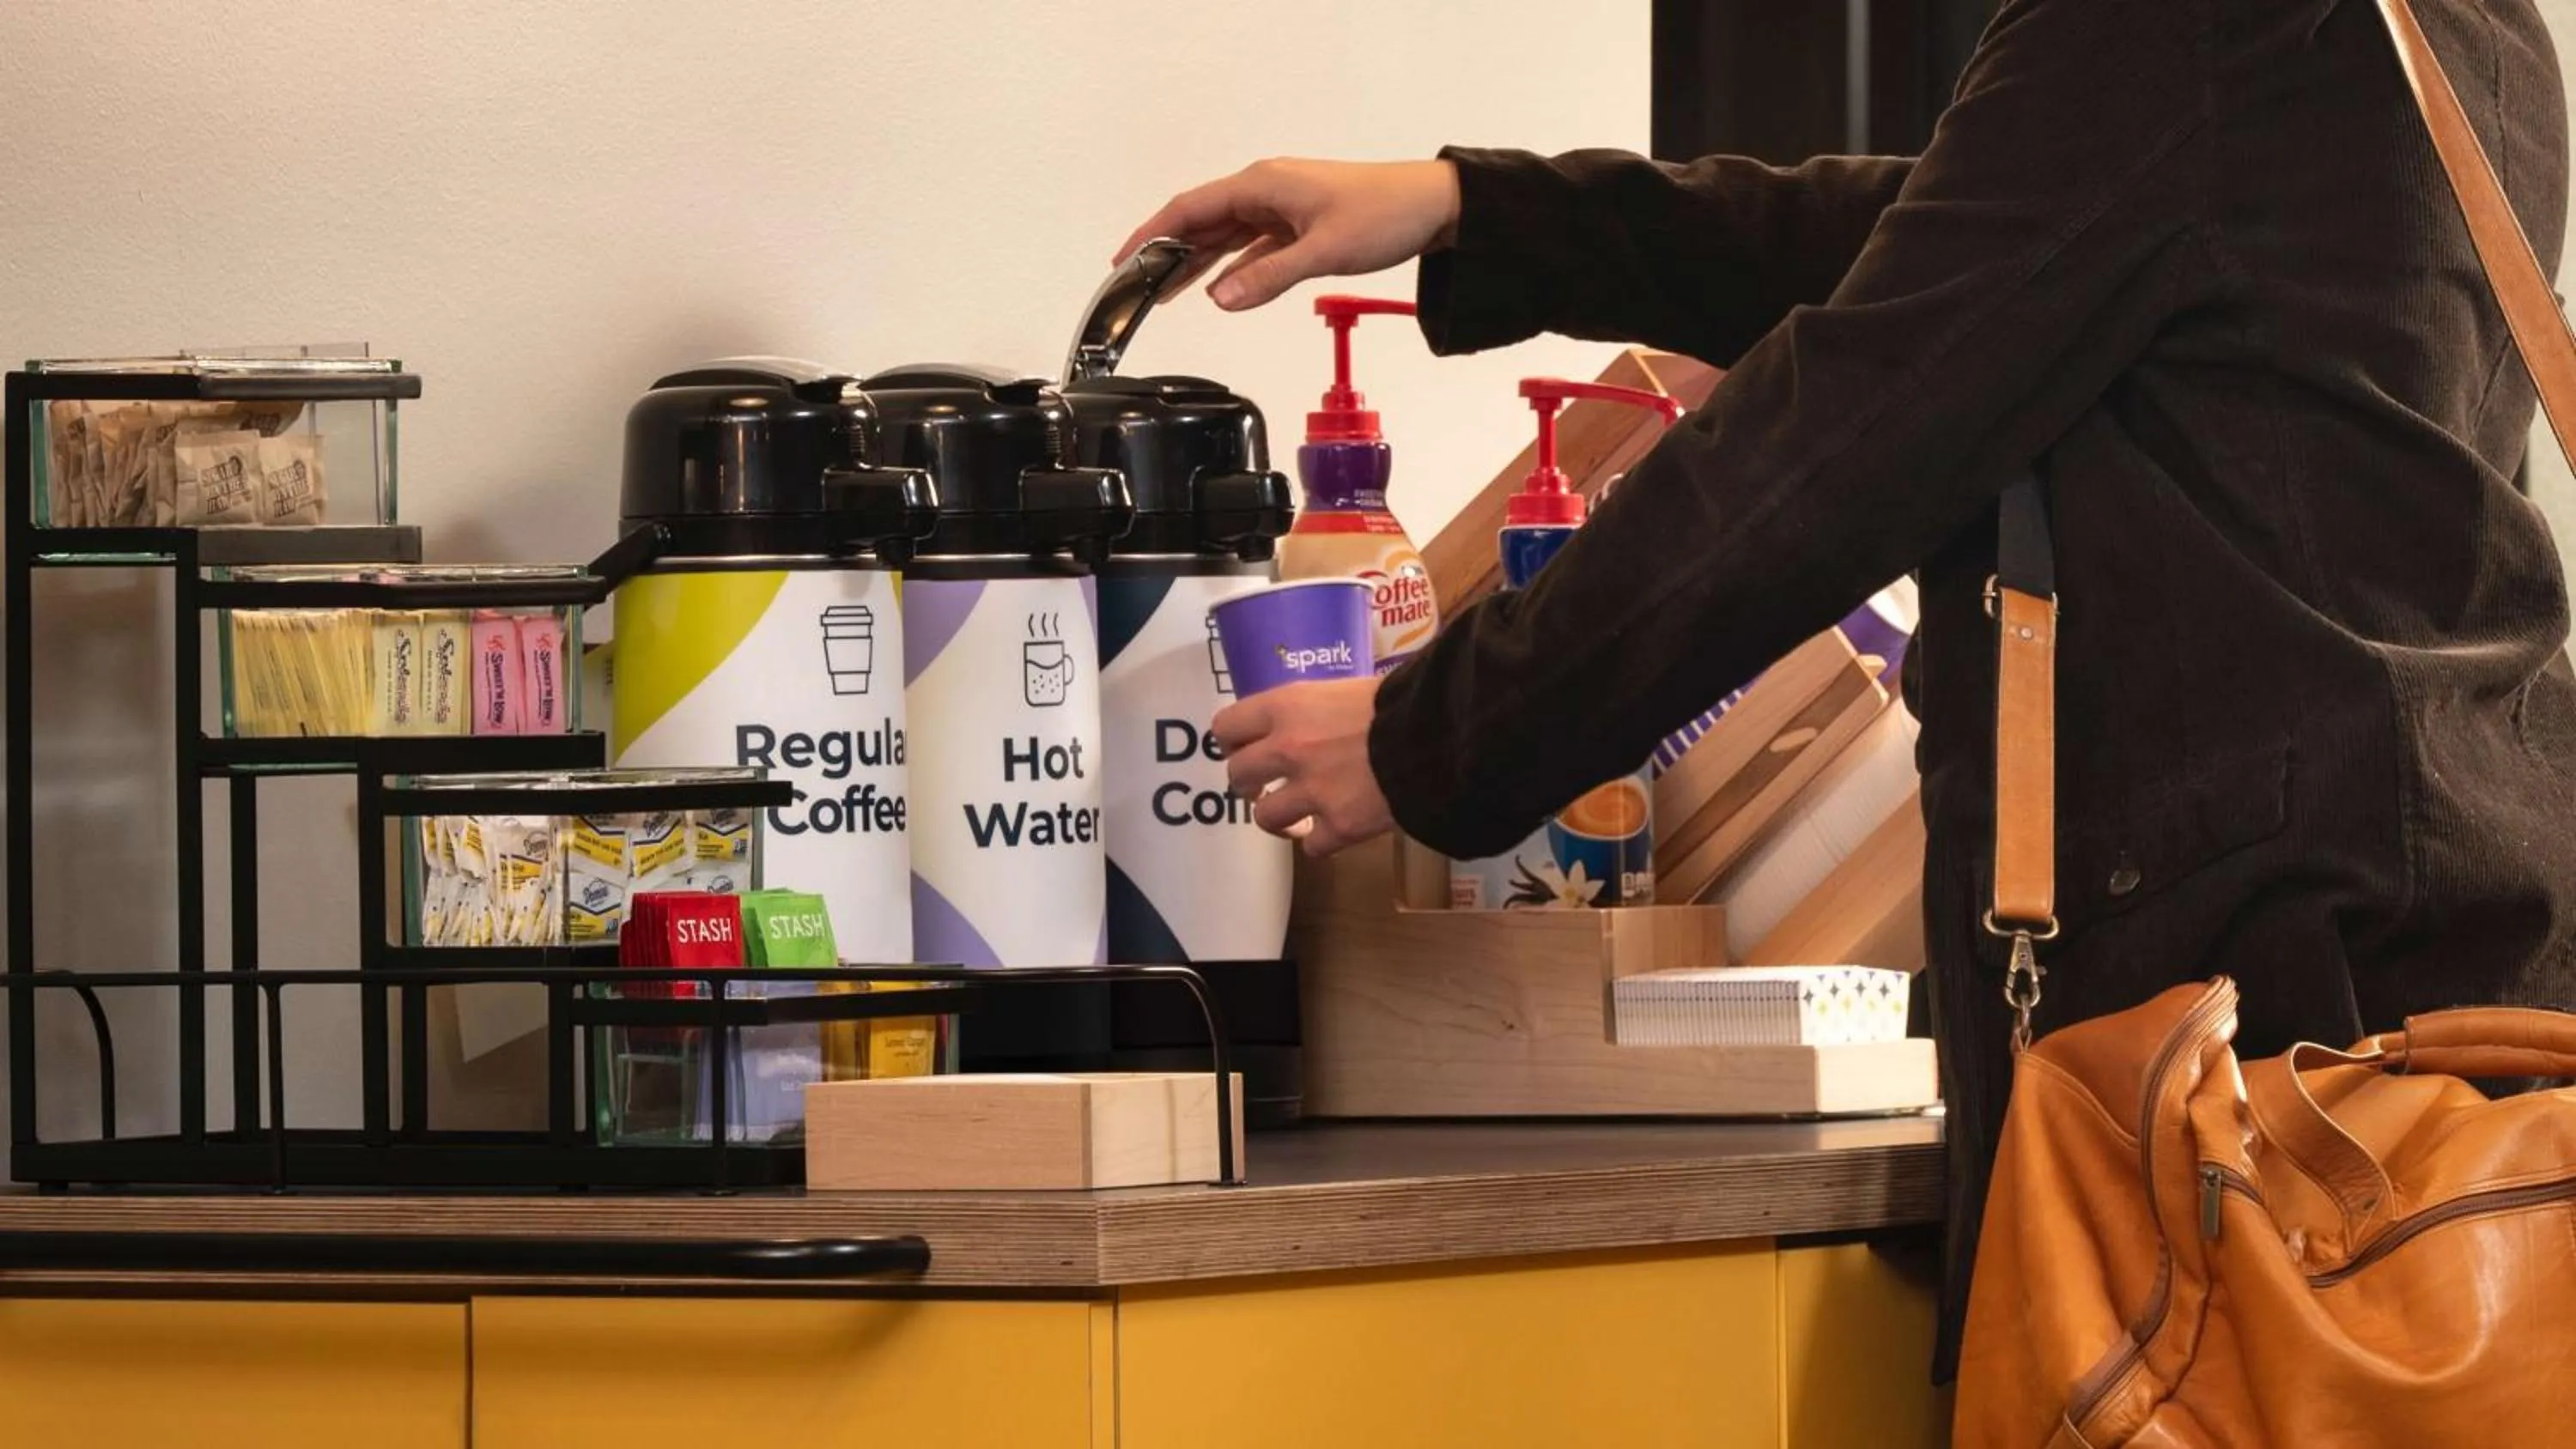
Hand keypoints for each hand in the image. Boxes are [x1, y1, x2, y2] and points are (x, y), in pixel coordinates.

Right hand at [1115, 158, 1462, 311]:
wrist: (1434, 206)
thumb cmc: (1385, 214)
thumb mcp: (1321, 251)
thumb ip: (1266, 279)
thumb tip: (1218, 299)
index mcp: (1261, 184)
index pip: (1190, 209)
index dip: (1151, 234)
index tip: (1123, 259)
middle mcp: (1265, 191)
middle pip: (1201, 222)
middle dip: (1166, 253)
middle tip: (1134, 285)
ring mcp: (1281, 209)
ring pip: (1225, 237)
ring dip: (1196, 264)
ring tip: (1163, 293)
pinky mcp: (1298, 226)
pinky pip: (1252, 248)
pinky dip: (1233, 269)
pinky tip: (1218, 290)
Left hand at [1211, 676, 1395, 856]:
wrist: (1436, 737)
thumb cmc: (1397, 702)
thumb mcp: (1344, 689)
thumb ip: (1314, 709)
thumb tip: (1312, 718)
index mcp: (1286, 708)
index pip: (1226, 727)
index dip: (1232, 741)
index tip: (1244, 747)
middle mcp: (1288, 750)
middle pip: (1236, 775)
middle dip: (1249, 782)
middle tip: (1267, 783)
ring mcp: (1311, 792)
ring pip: (1265, 817)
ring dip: (1279, 817)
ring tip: (1297, 814)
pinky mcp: (1339, 827)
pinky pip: (1312, 846)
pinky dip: (1322, 841)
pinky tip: (1336, 831)